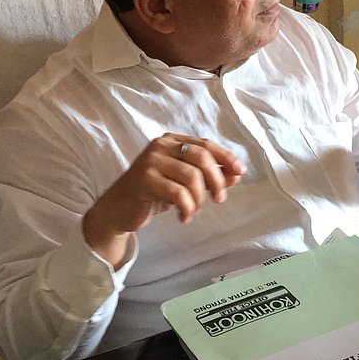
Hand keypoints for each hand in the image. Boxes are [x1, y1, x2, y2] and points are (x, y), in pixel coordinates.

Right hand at [82, 134, 244, 265]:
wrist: (118, 210)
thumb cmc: (152, 193)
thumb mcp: (183, 183)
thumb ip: (207, 176)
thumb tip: (236, 174)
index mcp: (171, 141)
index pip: (205, 144)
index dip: (225, 157)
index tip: (240, 172)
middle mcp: (160, 146)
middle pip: (201, 157)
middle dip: (216, 180)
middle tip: (219, 199)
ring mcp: (151, 161)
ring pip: (191, 177)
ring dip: (199, 199)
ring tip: (193, 211)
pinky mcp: (144, 180)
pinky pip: (178, 194)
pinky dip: (187, 209)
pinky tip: (183, 217)